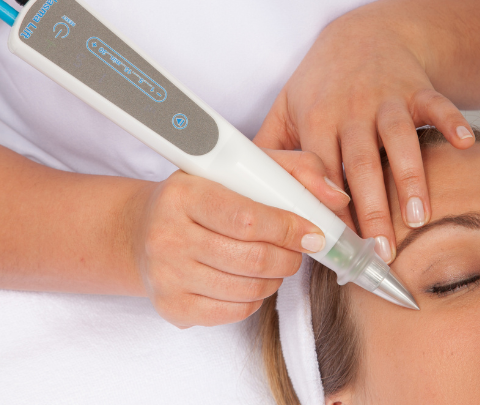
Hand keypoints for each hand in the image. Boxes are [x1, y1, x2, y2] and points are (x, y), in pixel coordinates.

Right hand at [131, 149, 349, 327]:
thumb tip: (336, 197)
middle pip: (252, 259)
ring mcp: (166, 276)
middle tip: (298, 248)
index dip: (288, 228)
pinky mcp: (172, 308)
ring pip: (248, 288)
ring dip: (276, 278)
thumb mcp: (239, 167)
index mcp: (184, 193)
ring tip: (276, 261)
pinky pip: (234, 312)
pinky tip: (250, 278)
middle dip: (289, 257)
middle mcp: (167, 236)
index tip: (313, 231)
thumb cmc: (201, 194)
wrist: (142, 230)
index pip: (247, 218)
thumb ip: (294, 169)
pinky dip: (255, 297)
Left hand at [254, 2, 474, 262]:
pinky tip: (464, 143)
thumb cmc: (322, 81)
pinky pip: (436, 105)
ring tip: (419, 217)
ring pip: (399, 139)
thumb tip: (245, 195)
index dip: (327, 209)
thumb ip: (269, 150)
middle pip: (359, 164)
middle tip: (380, 252)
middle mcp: (351, 110)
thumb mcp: (287, 108)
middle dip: (370, 208)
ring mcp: (386, 99)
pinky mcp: (416, 90)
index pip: (319, 173)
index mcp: (316, 120)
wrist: (363, 33)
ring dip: (410, 177)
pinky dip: (450, 122)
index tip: (334, 248)